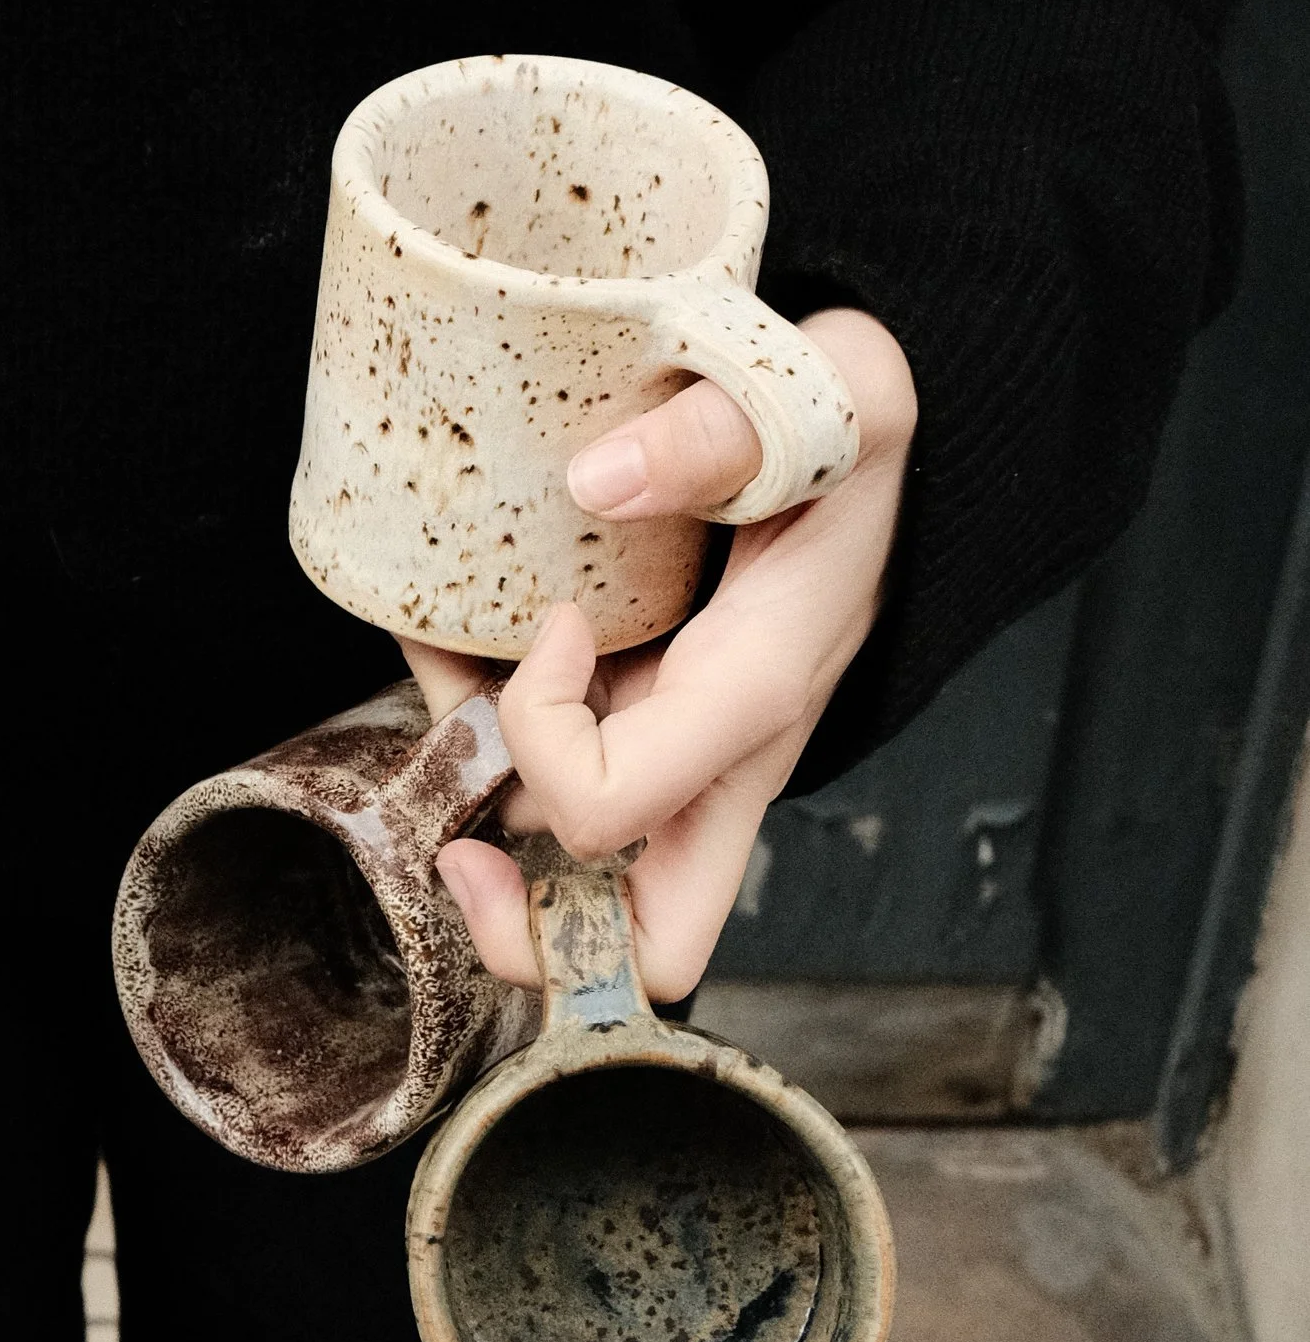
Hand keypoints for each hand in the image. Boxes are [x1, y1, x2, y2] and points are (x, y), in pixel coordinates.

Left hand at [405, 307, 914, 1000]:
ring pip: (565, 872)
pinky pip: (550, 791)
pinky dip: (487, 739)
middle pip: (635, 950)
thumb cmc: (864, 429)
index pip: (607, 808)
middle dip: (520, 934)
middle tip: (456, 842)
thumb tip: (598, 480)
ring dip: (477, 800)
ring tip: (449, 662)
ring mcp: (678, 763)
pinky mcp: (648, 733)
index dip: (538, 734)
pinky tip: (465, 640)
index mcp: (753, 701)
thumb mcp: (841, 391)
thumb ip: (730, 428)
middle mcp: (714, 763)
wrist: (892, 442)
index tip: (555, 624)